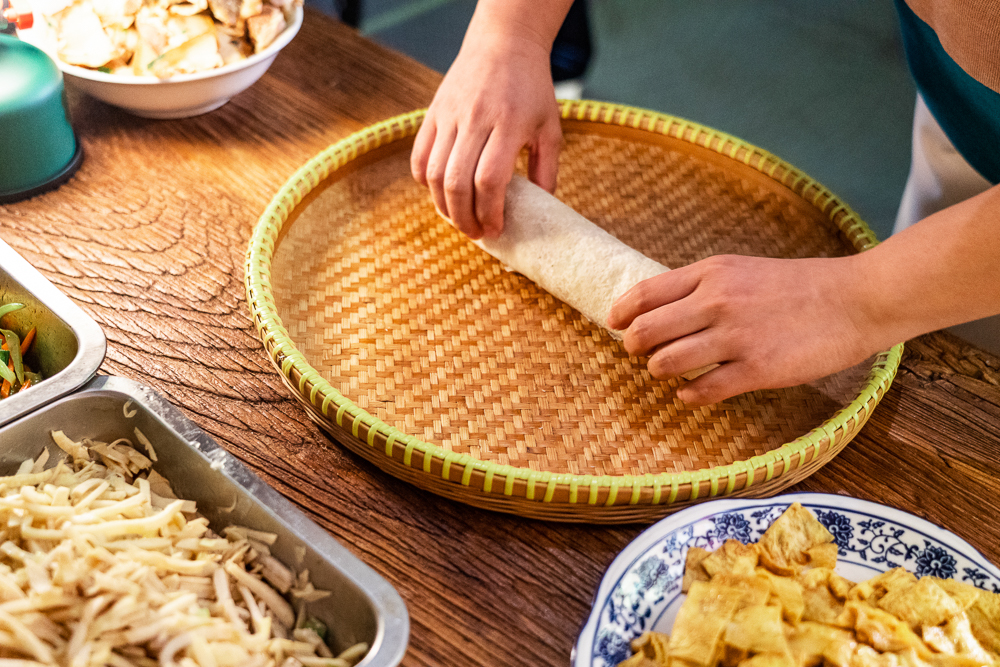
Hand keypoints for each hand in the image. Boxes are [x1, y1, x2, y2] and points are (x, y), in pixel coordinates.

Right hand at [410, 30, 562, 239]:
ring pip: (434, 174)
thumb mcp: (550, 128)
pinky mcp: (432, 113)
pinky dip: (426, 183)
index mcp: (509, 124)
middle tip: (475, 233)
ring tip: (458, 219)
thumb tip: (542, 208)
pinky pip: (419, 158)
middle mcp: (475, 119)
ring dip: (443, 206)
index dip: (489, 212)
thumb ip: (547, 170)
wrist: (504, 45)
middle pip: (457, 183)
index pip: (490, 180)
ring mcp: (449, 115)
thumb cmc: (532, 90)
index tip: (496, 228)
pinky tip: (441, 193)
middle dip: (464, 218)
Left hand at [607, 254, 886, 405]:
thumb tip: (661, 308)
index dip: (621, 313)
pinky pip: (703, 390)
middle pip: (646, 331)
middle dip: (634, 347)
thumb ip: (702, 286)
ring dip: (660, 371)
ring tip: (668, 372)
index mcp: (711, 273)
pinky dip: (688, 395)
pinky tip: (690, 393)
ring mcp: (735, 337)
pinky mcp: (756, 370)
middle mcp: (716, 302)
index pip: (645, 294)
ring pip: (667, 363)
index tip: (614, 324)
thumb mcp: (743, 270)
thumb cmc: (799, 286)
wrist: (855, 299)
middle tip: (639, 353)